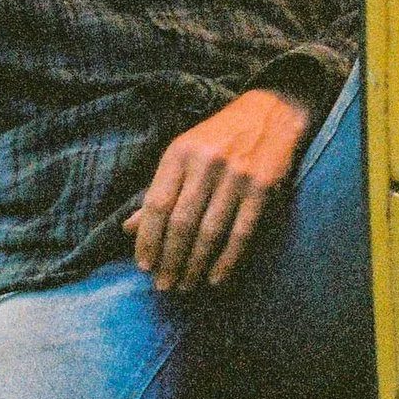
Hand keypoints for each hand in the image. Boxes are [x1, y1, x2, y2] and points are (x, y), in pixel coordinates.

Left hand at [125, 86, 317, 293]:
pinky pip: (241, 233)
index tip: (143, 266)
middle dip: (169, 260)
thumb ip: (158, 190)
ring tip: (185, 286)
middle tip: (164, 285)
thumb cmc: (217, 139)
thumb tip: (128, 228)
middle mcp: (206, 164)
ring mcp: (236, 176)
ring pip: (209, 232)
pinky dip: (227, 260)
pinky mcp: (262, 188)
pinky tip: (216, 279)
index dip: (148, 239)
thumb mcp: (183, 155)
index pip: (157, 205)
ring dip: (195, 265)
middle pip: (181, 223)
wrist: (270, 113)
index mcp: (180, 154)